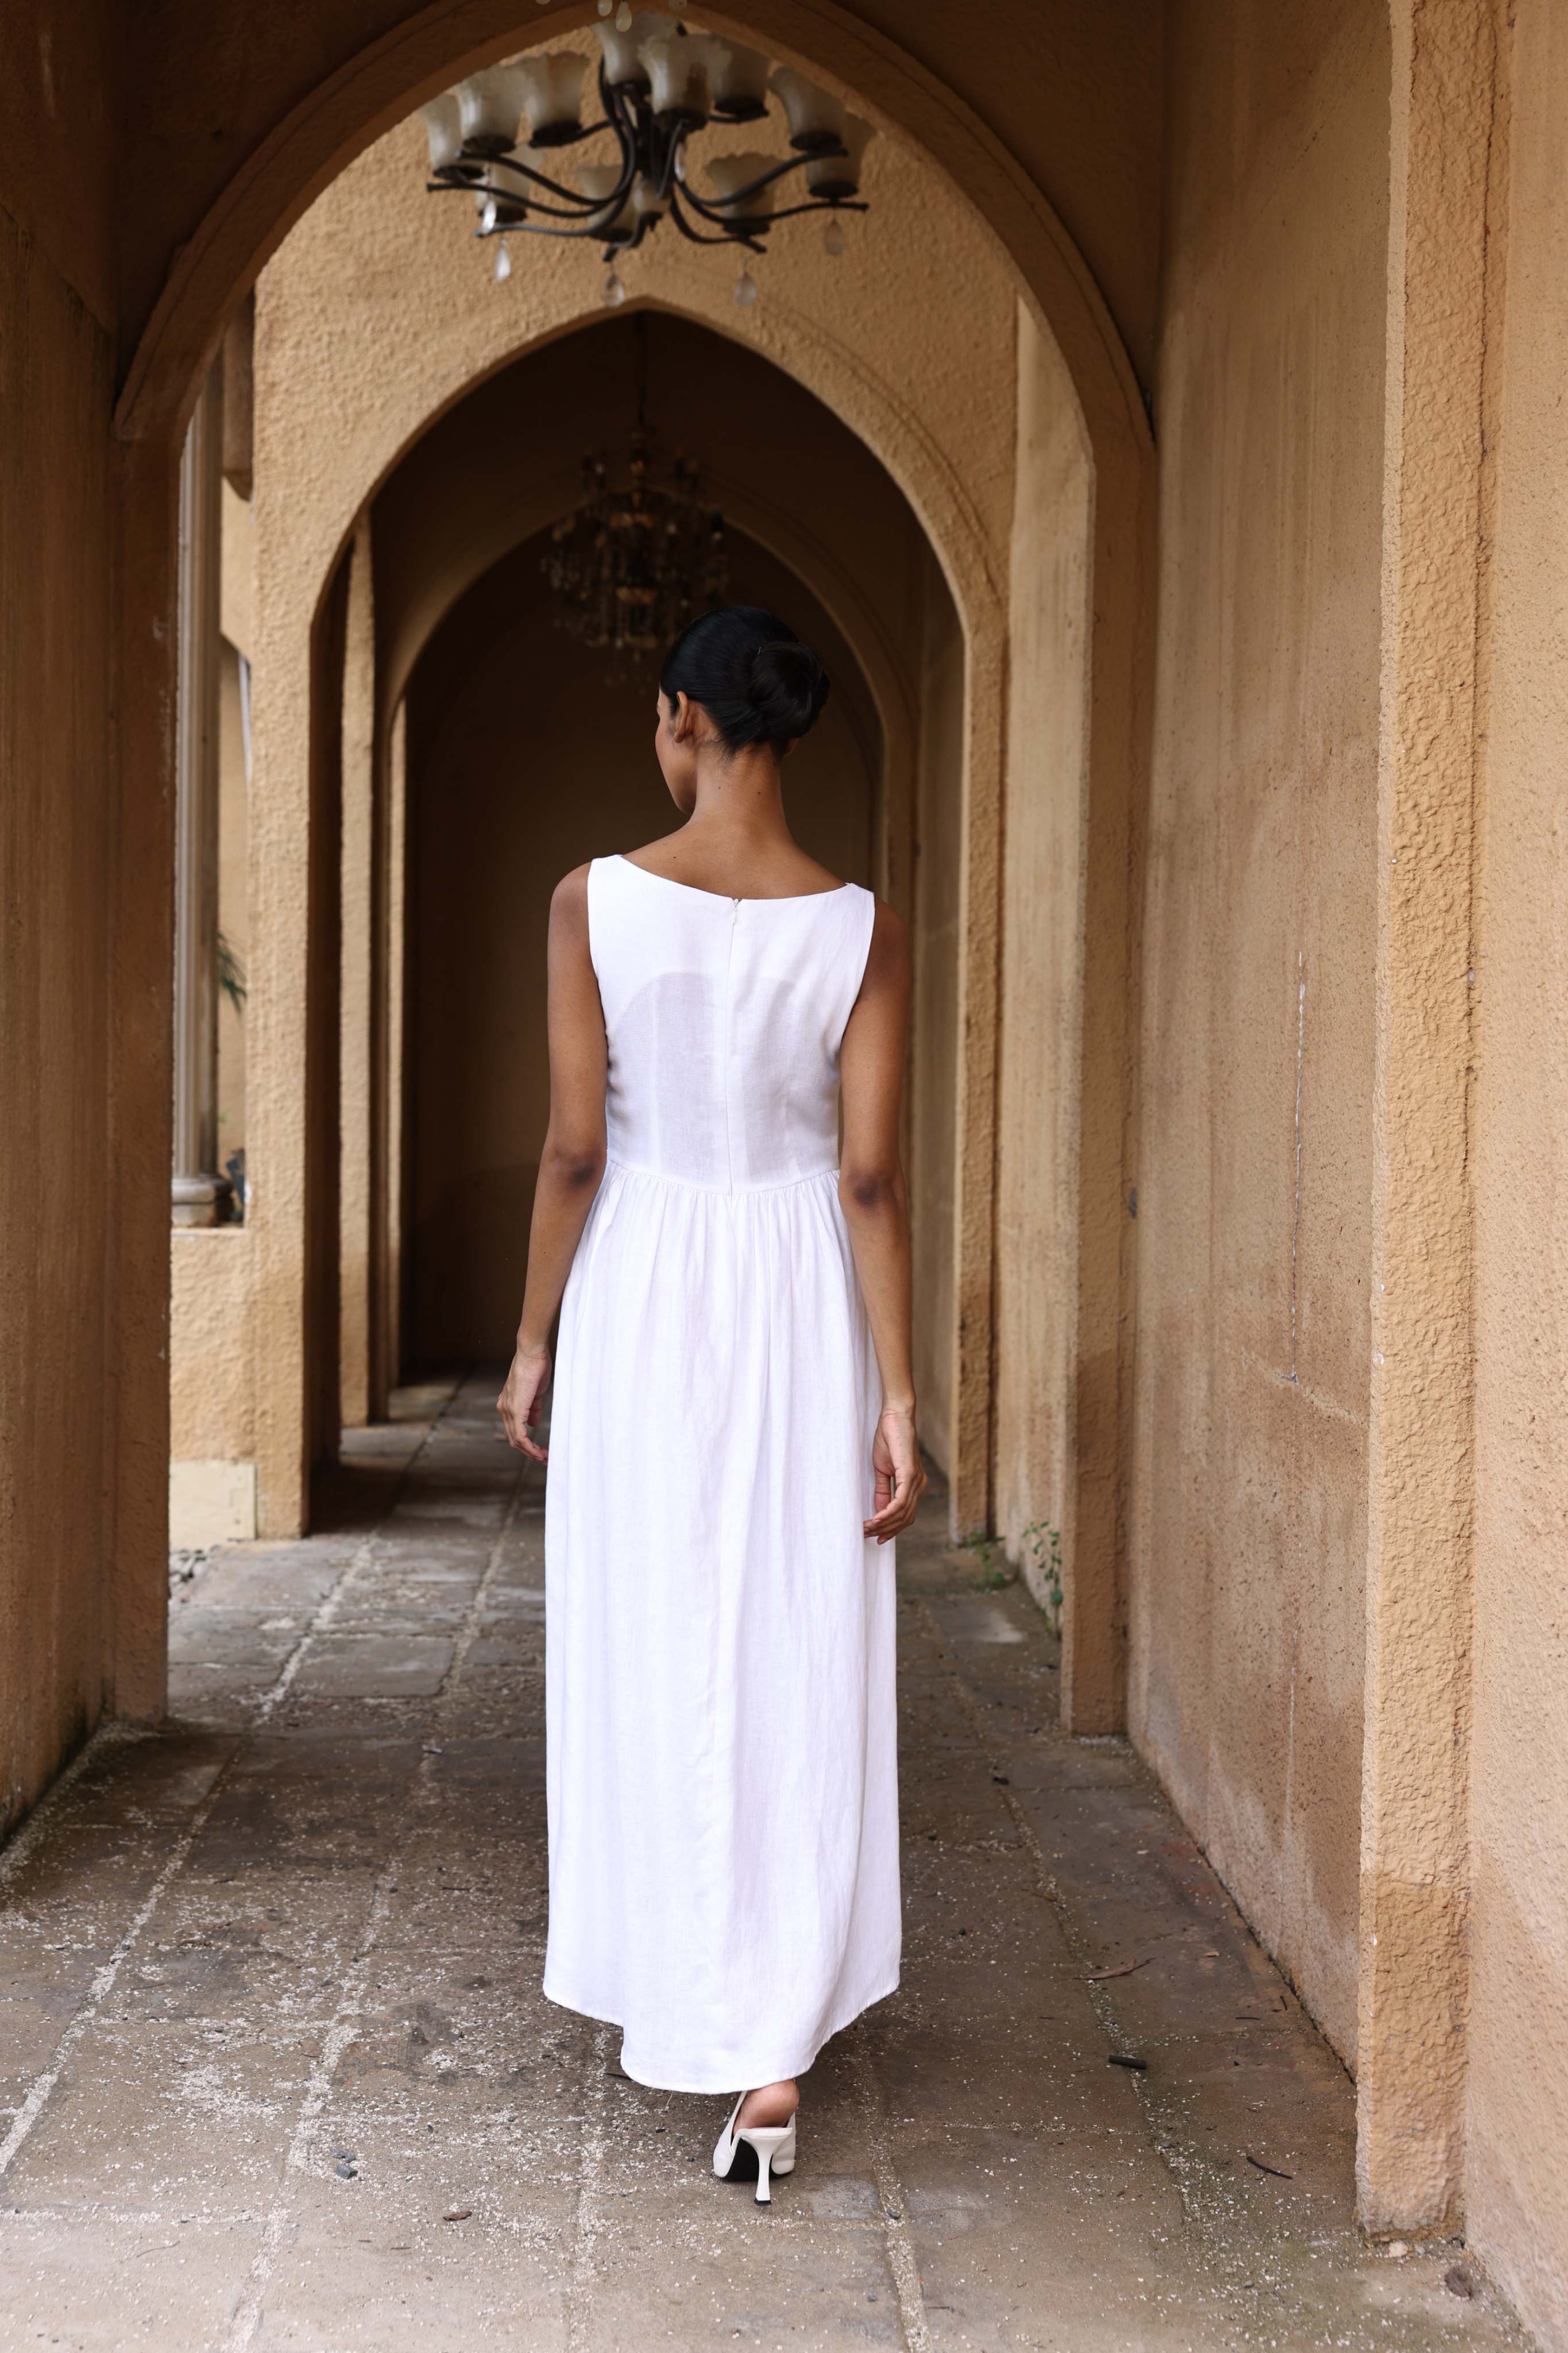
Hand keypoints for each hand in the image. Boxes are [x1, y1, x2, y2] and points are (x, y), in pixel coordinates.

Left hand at [498, 1343, 551, 1460]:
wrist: (532, 1353)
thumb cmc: (535, 1367)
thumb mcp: (536, 1392)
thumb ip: (533, 1409)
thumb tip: (533, 1424)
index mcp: (507, 1403)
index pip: (514, 1430)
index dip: (527, 1443)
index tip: (540, 1450)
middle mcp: (504, 1408)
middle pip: (513, 1439)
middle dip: (529, 1452)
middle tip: (544, 1459)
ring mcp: (508, 1410)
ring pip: (516, 1440)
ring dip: (530, 1452)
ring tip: (544, 1458)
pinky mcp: (515, 1410)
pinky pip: (520, 1435)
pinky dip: (529, 1447)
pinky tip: (538, 1453)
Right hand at [864, 1403, 924, 1543]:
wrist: (895, 1417)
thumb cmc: (889, 1439)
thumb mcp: (883, 1469)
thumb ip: (883, 1491)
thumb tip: (879, 1512)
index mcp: (915, 1484)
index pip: (906, 1514)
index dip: (891, 1528)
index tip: (875, 1536)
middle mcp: (919, 1485)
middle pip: (905, 1518)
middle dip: (886, 1530)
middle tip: (867, 1535)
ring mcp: (917, 1481)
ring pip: (902, 1513)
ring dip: (884, 1524)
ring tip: (867, 1528)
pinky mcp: (910, 1475)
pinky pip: (900, 1502)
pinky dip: (887, 1513)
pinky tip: (876, 1519)